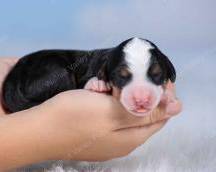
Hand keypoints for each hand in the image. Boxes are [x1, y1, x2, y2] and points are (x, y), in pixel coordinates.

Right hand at [31, 84, 181, 160]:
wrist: (36, 129)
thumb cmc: (72, 118)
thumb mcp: (111, 111)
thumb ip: (145, 110)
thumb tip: (178, 107)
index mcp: (131, 138)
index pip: (161, 114)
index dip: (161, 92)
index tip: (151, 73)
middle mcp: (121, 141)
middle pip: (141, 112)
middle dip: (134, 91)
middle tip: (117, 78)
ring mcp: (105, 138)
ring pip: (122, 110)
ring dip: (116, 93)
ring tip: (101, 85)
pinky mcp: (92, 132)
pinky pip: (107, 112)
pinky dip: (104, 100)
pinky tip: (92, 92)